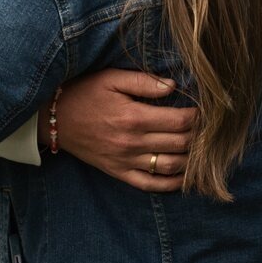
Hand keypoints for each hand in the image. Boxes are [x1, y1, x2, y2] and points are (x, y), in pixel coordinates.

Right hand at [40, 68, 195, 191]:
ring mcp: (125, 161)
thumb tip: (173, 86)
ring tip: (200, 148)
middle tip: (207, 127)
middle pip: (179, 144)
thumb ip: (143, 81)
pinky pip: (150, 184)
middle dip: (198, 136)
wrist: (54, 118)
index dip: (196, 116)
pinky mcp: (118, 172)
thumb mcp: (111, 78)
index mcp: (133, 117)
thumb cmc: (83, 92)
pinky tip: (183, 176)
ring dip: (190, 159)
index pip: (178, 121)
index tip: (205, 109)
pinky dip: (171, 184)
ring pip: (169, 166)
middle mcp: (132, 142)